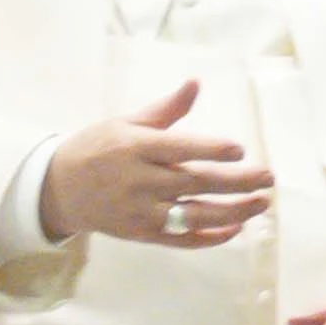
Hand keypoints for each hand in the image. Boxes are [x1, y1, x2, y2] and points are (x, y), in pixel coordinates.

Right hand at [42, 74, 273, 252]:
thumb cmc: (97, 148)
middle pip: (195, 184)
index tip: (240, 150)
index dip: (210, 150)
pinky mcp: (141, 234)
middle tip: (267, 178)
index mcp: (137, 148)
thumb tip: (195, 83)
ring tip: (261, 204)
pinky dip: (209, 238)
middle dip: (235, 183)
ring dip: (232, 213)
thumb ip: (165, 109)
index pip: (179, 150)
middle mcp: (140, 182)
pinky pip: (181, 240)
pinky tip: (235, 228)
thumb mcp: (126, 122)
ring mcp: (141, 212)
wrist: (58, 189)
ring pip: (193, 216)